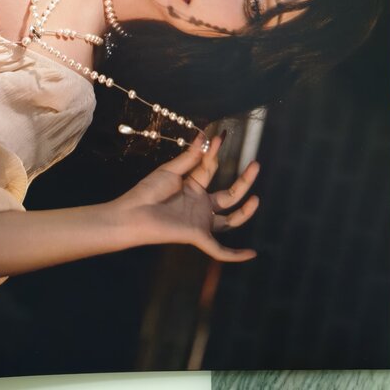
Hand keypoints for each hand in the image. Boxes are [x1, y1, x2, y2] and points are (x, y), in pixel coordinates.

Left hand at [112, 135, 258, 261]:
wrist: (132, 212)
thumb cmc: (148, 191)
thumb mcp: (170, 171)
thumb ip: (189, 158)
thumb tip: (203, 137)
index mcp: (193, 187)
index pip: (211, 169)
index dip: (215, 152)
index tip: (221, 135)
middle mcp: (200, 205)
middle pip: (229, 194)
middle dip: (244, 180)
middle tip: (256, 164)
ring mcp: (201, 222)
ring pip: (230, 220)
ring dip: (245, 211)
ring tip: (257, 197)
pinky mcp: (198, 236)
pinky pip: (219, 250)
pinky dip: (236, 255)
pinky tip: (252, 254)